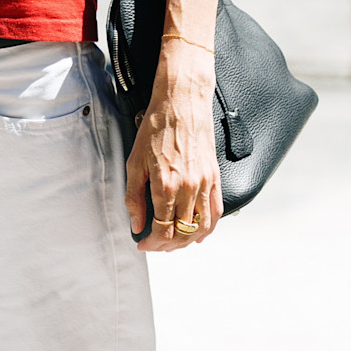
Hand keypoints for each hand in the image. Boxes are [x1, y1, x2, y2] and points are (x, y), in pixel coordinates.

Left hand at [124, 41, 222, 252]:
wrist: (181, 104)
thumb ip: (134, 198)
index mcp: (165, 186)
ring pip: (201, 226)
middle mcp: (188, 188)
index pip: (162, 230)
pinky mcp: (214, 177)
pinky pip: (216, 211)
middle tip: (156, 246)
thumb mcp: (134, 163)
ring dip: (187, 240)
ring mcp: (204, 183)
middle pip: (182, 233)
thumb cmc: (156, 129)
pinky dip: (208, 227)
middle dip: (167, 246)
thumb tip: (136, 225)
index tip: (143, 244)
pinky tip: (198, 233)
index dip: (151, 243)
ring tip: (174, 243)